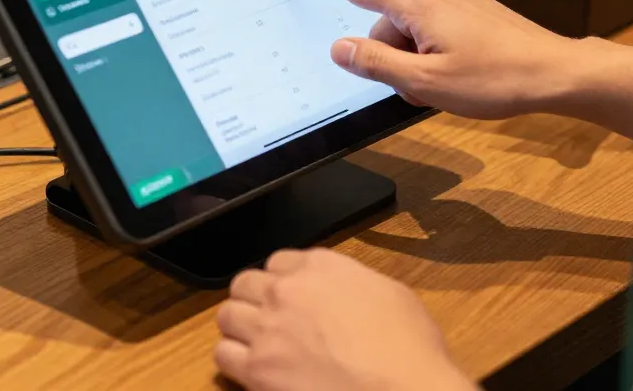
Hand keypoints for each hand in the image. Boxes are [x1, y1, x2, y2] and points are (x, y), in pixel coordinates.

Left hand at [216, 248, 473, 390]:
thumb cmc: (409, 350)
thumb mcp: (389, 293)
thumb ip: (353, 283)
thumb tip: (343, 295)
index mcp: (320, 265)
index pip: (278, 261)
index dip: (282, 281)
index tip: (289, 298)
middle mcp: (287, 290)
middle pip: (245, 283)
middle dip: (254, 300)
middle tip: (267, 320)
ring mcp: (268, 329)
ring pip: (227, 315)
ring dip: (239, 327)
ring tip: (255, 344)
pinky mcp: (257, 370)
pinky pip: (223, 355)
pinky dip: (234, 361)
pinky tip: (252, 369)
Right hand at [282, 0, 583, 117]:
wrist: (555, 72)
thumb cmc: (498, 78)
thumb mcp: (425, 82)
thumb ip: (376, 63)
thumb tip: (341, 48)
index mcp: (419, 3)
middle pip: (385, 20)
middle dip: (387, 54)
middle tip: (416, 88)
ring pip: (410, 28)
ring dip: (413, 57)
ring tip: (444, 86)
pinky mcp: (472, 8)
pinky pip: (433, 27)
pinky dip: (432, 52)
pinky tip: (457, 74)